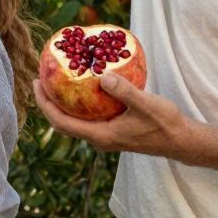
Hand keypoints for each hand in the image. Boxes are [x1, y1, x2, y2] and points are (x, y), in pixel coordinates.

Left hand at [33, 72, 193, 157]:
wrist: (180, 141)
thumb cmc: (164, 124)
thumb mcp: (146, 104)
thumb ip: (125, 91)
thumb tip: (104, 77)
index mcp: (100, 135)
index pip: (61, 122)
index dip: (45, 104)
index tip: (37, 83)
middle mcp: (98, 138)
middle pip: (62, 122)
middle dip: (48, 102)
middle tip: (41, 79)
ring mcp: (105, 136)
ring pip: (74, 121)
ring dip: (62, 103)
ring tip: (56, 81)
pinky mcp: (112, 131)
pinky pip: (88, 117)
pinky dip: (79, 103)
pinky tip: (83, 86)